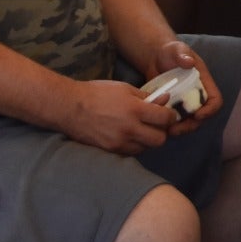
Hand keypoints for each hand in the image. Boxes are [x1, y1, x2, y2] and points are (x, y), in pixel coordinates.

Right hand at [62, 79, 176, 154]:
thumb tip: (165, 100)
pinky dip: (134, 146)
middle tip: (156, 125)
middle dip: (162, 132)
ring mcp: (118, 142)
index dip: (171, 116)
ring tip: (141, 130)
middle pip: (159, 140)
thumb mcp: (124, 88)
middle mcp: (128, 129)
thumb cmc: (97, 93)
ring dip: (148, 140)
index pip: (165, 119)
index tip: (168, 114)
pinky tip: (129, 136)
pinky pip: (131, 153)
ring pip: (145, 148)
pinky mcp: (109, 151)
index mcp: (134, 109)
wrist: (69, 107)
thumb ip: (147, 97)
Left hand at [149, 39, 223, 134]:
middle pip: (201, 116)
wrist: (156, 57)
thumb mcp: (177, 49)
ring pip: (188, 121)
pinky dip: (168, 125)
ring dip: (180, 129)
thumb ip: (182, 54)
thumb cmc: (171, 51)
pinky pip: (174, 120)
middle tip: (175, 129)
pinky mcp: (172, 106)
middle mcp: (197, 95)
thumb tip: (189, 62)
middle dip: (191, 125)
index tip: (197, 115)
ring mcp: (184, 102)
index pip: (215, 100)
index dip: (210, 110)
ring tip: (165, 131)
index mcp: (204, 82)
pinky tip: (157, 126)